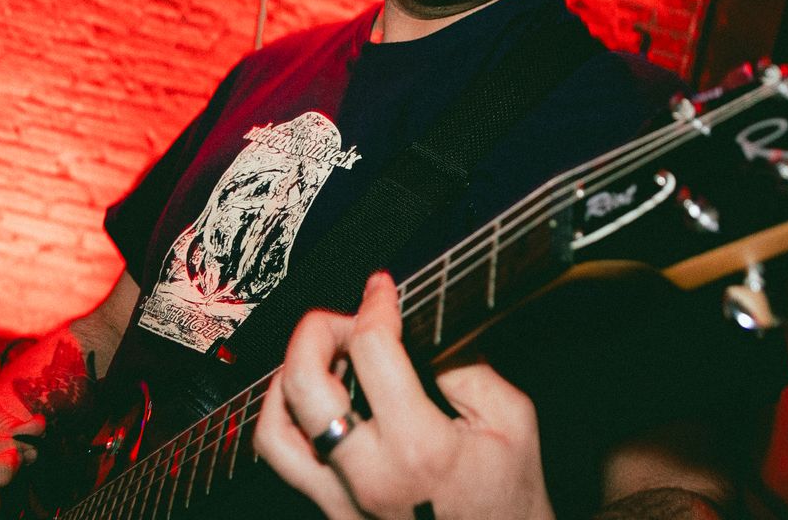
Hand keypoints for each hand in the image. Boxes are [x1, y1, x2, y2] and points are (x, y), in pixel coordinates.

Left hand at [253, 272, 556, 519]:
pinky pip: (285, 464)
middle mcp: (368, 477)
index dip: (375, 305)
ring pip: (275, 429)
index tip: (382, 289)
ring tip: (320, 357)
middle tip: (344, 318)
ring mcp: (341, 504)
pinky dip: (284, 419)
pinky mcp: (331, 516)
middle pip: (304, 383)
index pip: (372, 351)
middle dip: (317, 330)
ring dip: (288, 376)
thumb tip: (418, 331)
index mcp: (420, 448)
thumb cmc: (511, 500)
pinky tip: (311, 400)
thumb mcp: (512, 421)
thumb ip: (467, 368)